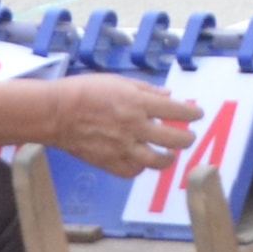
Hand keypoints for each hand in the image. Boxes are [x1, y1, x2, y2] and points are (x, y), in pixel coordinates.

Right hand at [38, 76, 199, 178]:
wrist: (55, 113)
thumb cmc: (85, 91)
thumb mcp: (119, 81)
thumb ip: (147, 90)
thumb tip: (168, 96)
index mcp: (138, 103)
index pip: (177, 110)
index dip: (191, 113)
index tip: (197, 114)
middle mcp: (134, 126)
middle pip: (174, 139)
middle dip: (187, 138)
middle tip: (189, 137)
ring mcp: (121, 147)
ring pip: (156, 161)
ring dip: (168, 158)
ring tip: (170, 155)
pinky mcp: (107, 162)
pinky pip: (131, 171)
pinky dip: (140, 168)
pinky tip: (141, 162)